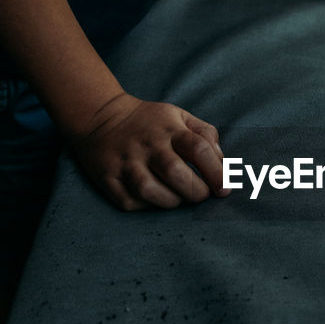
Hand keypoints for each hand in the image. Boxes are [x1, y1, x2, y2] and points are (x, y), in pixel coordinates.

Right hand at [70, 92, 229, 209]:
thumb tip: (223, 164)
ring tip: (177, 198)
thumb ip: (206, 136)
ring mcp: (125, 162)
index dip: (217, 172)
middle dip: (195, 191)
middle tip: (200, 195)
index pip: (199, 148)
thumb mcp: (180, 116)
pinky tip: (153, 200)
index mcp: (170, 129)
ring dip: (170, 201)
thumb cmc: (150, 122)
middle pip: (175, 172)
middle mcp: (147, 145)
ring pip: (149, 190)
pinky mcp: (107, 177)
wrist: (100, 117)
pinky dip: (144, 206)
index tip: (224, 189)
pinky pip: (128, 201)